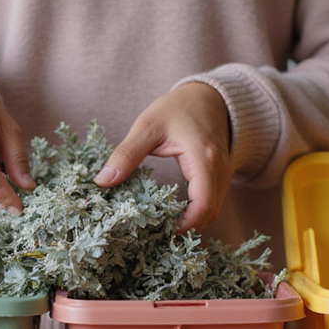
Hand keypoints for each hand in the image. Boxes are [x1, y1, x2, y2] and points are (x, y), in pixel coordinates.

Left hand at [94, 82, 231, 231]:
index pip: (203, 204)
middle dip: (188, 227)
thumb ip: (126, 154)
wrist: (207, 95)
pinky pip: (213, 200)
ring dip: (193, 221)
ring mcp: (225, 172)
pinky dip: (197, 210)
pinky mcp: (222, 174)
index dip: (185, 225)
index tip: (162, 233)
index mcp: (204, 158)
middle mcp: (220, 169)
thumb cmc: (177, 107)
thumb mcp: (147, 127)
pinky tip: (175, 212)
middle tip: (158, 233)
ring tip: (163, 225)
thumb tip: (103, 180)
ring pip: (214, 209)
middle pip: (210, 212)